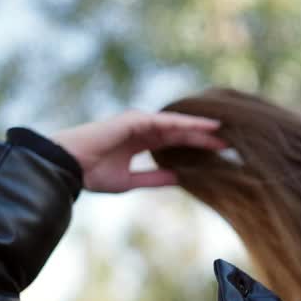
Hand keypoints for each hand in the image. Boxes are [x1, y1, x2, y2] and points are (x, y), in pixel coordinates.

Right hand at [50, 109, 227, 192]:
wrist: (68, 167)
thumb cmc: (92, 174)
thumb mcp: (130, 181)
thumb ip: (154, 177)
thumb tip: (178, 178)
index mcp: (140, 142)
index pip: (175, 143)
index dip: (196, 147)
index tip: (219, 154)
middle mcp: (141, 129)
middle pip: (180, 132)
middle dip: (204, 137)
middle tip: (231, 142)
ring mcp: (137, 122)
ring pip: (176, 124)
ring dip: (199, 129)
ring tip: (223, 134)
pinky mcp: (134, 120)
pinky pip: (165, 122)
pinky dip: (185, 124)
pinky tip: (204, 128)